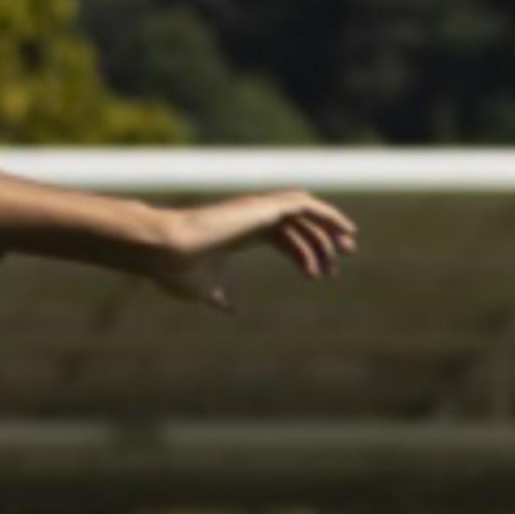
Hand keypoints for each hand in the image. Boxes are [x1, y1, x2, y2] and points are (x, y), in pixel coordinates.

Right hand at [144, 192, 356, 307]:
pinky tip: (343, 230)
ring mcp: (257, 209)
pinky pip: (303, 205)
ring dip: (328, 227)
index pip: (281, 236)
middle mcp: (251, 216)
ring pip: (304, 212)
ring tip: (349, 247)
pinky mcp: (262, 207)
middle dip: (322, 240)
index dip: (304, 253)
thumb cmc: (178, 269)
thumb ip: (220, 297)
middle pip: (297, 223)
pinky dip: (326, 214)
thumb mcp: (206, 289)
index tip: (320, 276)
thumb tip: (230, 308)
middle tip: (344, 260)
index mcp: (241, 232)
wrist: (166, 250)